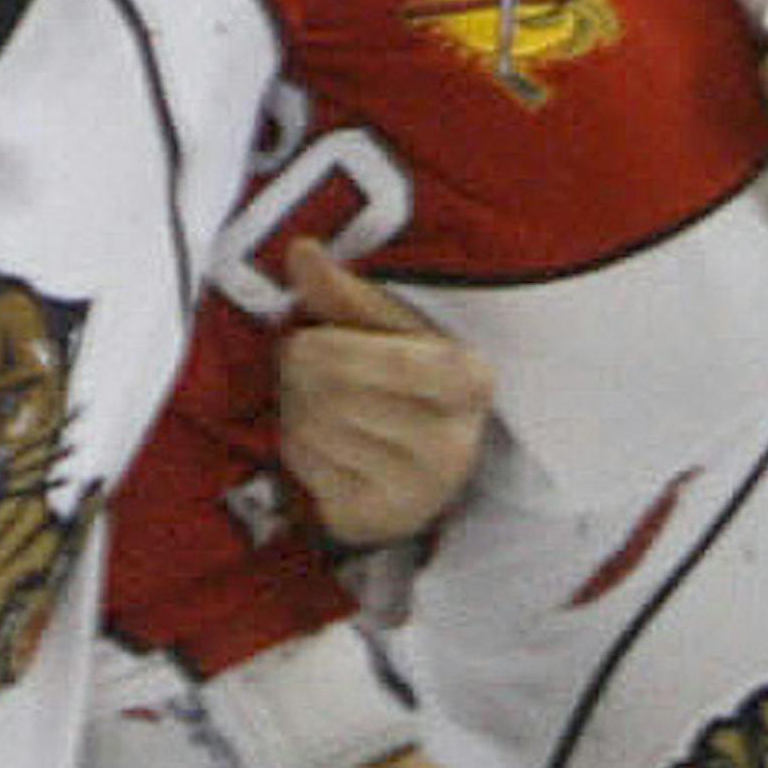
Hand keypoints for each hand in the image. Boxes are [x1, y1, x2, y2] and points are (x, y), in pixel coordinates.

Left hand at [278, 238, 492, 546]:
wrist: (418, 470)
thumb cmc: (402, 382)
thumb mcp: (388, 331)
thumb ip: (344, 292)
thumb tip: (301, 249)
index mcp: (471, 381)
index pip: (395, 360)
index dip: (337, 346)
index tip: (311, 340)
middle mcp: (455, 444)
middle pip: (337, 389)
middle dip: (303, 372)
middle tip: (304, 368)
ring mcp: (418, 489)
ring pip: (315, 425)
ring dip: (295, 407)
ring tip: (316, 403)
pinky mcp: (377, 518)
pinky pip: (307, 464)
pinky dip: (297, 446)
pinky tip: (321, 443)